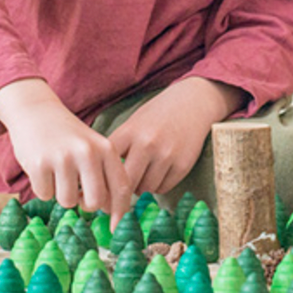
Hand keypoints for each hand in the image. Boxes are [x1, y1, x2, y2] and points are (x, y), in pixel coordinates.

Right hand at [0, 79, 131, 225]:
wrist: (37, 112)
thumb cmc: (69, 137)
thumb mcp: (94, 147)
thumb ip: (105, 174)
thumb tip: (110, 209)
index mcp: (106, 148)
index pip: (121, 187)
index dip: (120, 211)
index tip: (116, 228)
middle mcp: (87, 152)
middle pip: (95, 201)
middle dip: (86, 206)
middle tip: (78, 194)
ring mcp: (63, 158)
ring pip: (68, 202)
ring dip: (62, 195)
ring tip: (60, 173)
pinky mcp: (40, 164)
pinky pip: (45, 195)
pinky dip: (44, 188)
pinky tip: (45, 168)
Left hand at [109, 77, 247, 196]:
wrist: (192, 103)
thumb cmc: (156, 116)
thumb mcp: (132, 125)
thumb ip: (118, 149)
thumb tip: (101, 180)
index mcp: (129, 133)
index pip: (107, 167)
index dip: (102, 181)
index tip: (102, 187)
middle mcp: (147, 144)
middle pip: (126, 184)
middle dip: (123, 189)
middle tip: (123, 187)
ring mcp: (167, 154)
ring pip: (145, 189)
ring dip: (143, 186)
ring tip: (145, 174)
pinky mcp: (183, 164)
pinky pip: (163, 188)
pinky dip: (159, 185)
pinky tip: (160, 171)